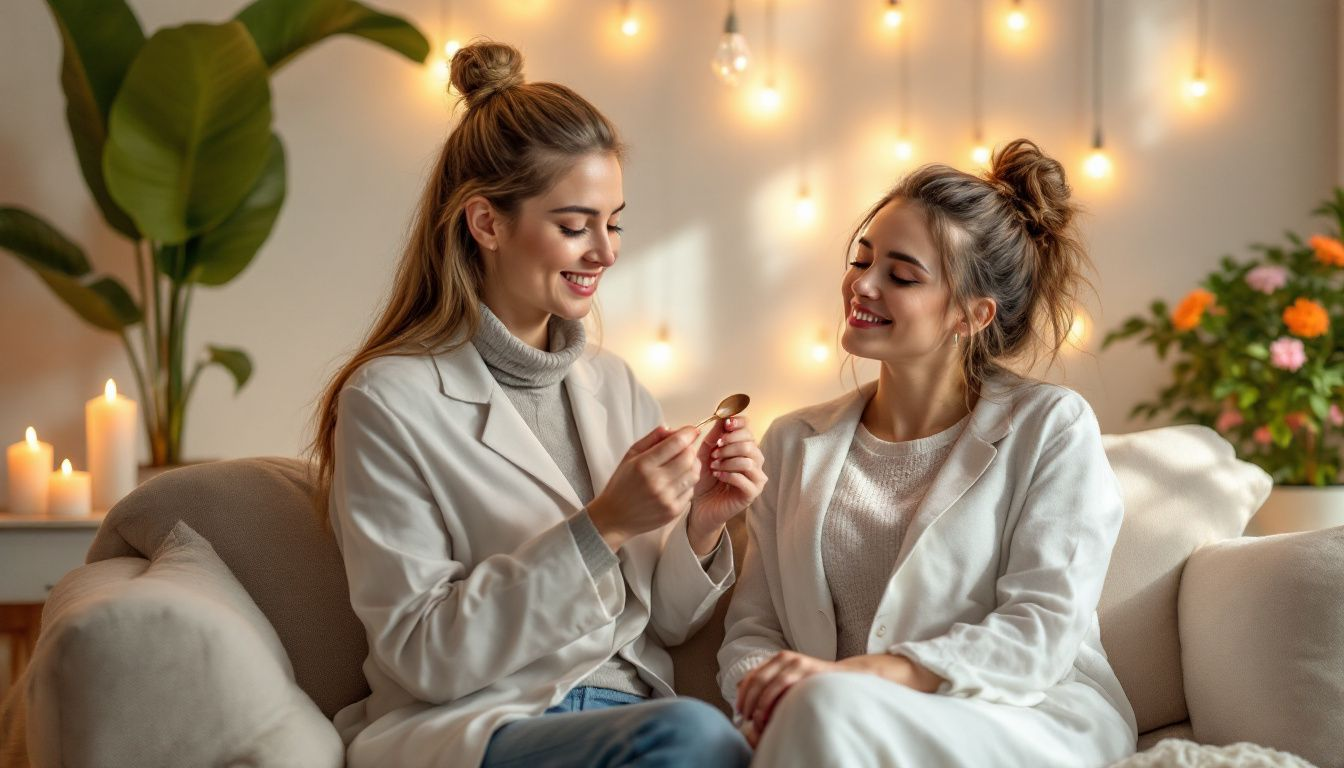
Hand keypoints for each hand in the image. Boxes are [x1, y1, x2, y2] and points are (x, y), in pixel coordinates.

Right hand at [588, 425, 701, 551]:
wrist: (614, 518)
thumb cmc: (621, 485)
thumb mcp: (629, 456)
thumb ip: (651, 439)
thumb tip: (672, 429)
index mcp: (643, 464)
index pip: (676, 443)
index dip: (688, 433)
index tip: (692, 431)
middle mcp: (656, 481)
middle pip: (689, 457)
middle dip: (690, 449)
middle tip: (685, 449)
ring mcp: (666, 498)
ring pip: (694, 474)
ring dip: (692, 465)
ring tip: (682, 465)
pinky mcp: (673, 511)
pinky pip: (691, 491)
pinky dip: (688, 483)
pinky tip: (677, 482)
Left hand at [686, 415, 766, 554]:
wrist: (700, 506)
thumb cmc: (704, 479)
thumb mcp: (705, 454)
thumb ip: (714, 436)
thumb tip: (721, 417)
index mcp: (744, 447)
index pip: (748, 428)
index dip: (738, 423)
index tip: (725, 424)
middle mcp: (754, 460)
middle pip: (750, 443)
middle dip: (730, 444)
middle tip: (714, 452)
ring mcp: (756, 477)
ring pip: (749, 460)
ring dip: (728, 460)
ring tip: (714, 465)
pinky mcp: (752, 493)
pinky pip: (745, 478)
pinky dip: (729, 474)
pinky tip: (718, 475)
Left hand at [734, 651, 945, 742]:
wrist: (849, 679)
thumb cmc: (817, 686)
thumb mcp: (791, 682)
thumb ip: (769, 683)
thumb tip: (740, 688)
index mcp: (778, 660)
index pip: (751, 676)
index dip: (742, 695)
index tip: (740, 712)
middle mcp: (785, 658)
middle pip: (756, 680)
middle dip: (748, 702)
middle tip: (746, 720)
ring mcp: (797, 663)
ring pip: (768, 684)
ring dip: (760, 705)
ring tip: (758, 722)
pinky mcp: (808, 670)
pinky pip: (784, 685)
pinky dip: (773, 701)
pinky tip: (772, 714)